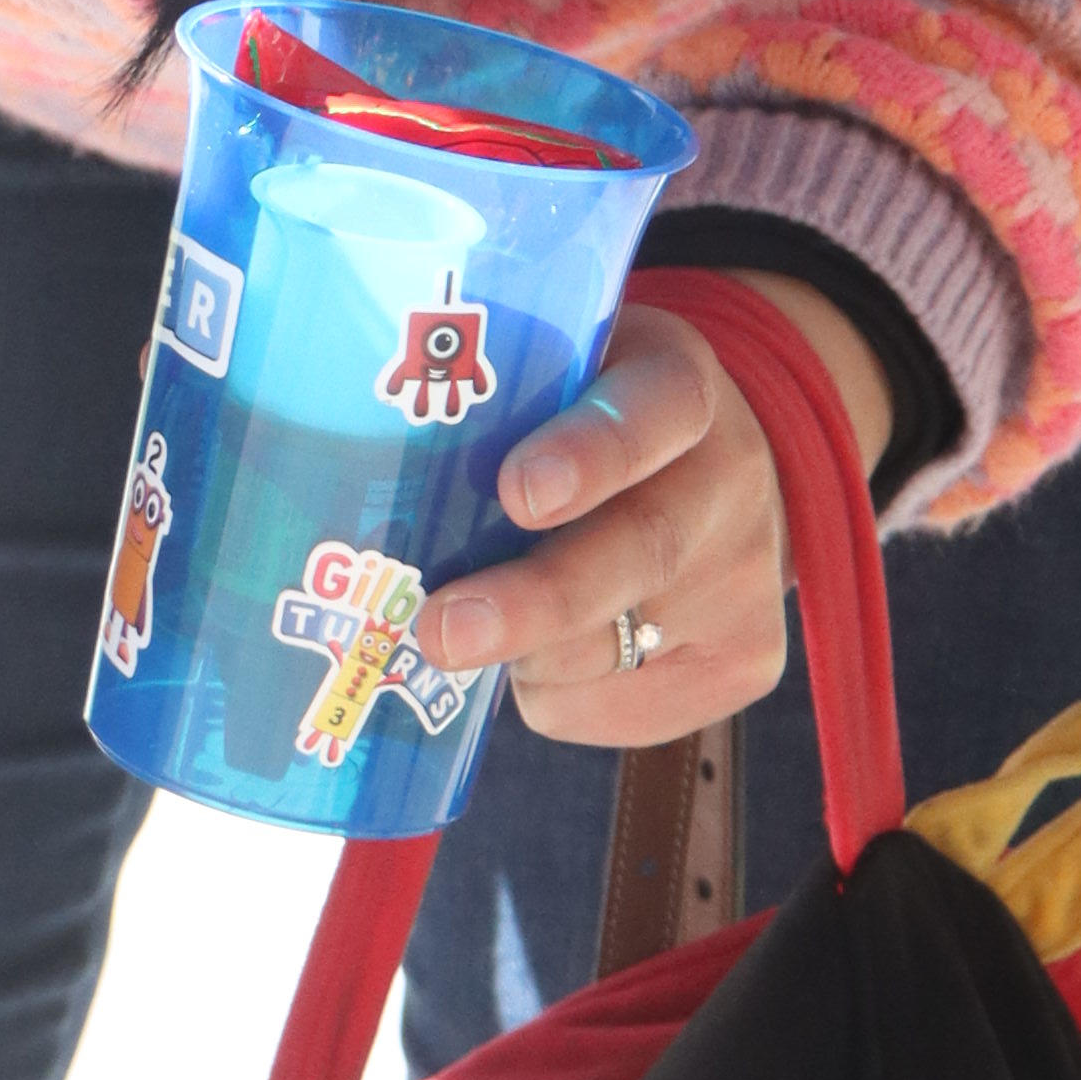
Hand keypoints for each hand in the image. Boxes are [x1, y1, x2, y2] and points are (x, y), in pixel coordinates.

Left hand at [413, 275, 892, 745]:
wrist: (718, 484)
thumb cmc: (585, 426)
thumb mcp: (556, 376)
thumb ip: (487, 403)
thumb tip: (335, 460)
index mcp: (680, 384)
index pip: (653, 411)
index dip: (591, 454)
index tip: (520, 492)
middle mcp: (730, 480)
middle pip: (641, 550)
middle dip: (537, 600)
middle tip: (445, 630)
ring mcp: (744, 582)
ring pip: (613, 646)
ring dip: (520, 653)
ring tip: (463, 630)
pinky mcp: (742, 664)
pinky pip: (615, 704)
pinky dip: (548, 693)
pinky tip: (531, 659)